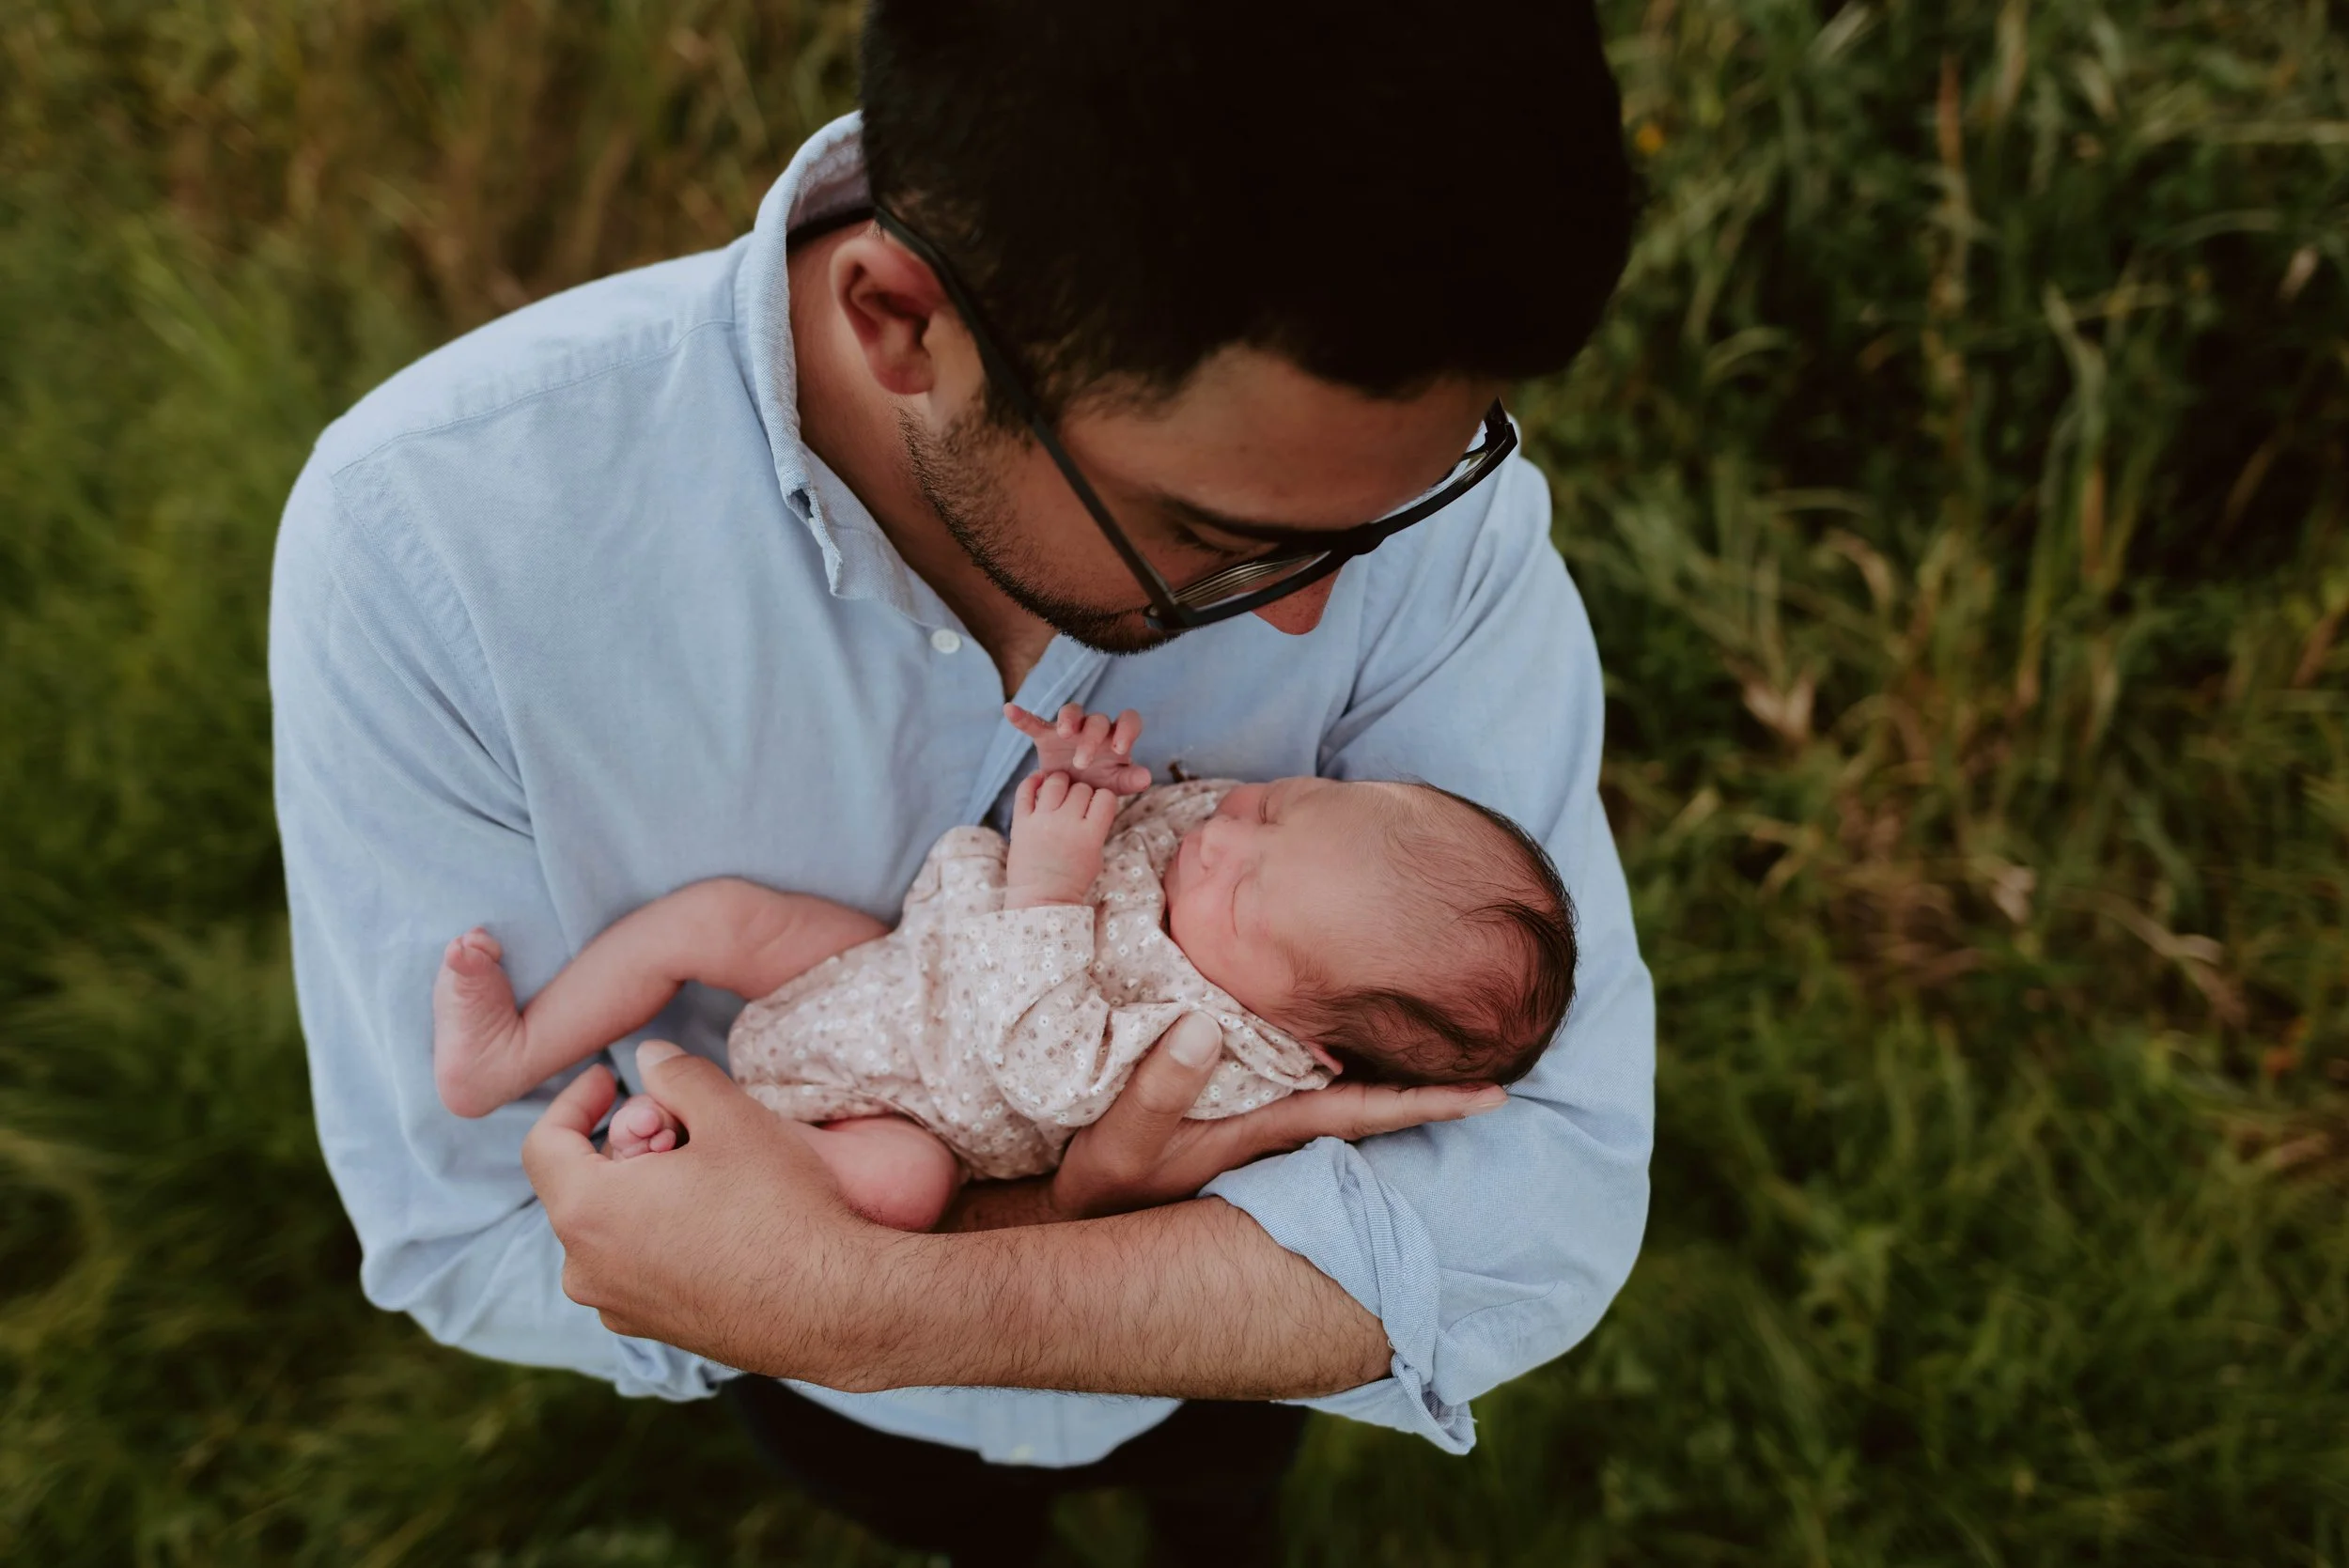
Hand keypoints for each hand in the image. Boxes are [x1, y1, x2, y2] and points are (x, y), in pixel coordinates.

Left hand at [520, 1043, 880, 1372]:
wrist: (834, 1305)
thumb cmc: (779, 1208)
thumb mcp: (731, 1117)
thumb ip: (678, 1075)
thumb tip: (649, 1057)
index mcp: (587, 1213)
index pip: (543, 1144)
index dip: (574, 1101)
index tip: (610, 1080)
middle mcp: (588, 1269)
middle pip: (583, 1185)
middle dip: (627, 1144)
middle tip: (684, 1124)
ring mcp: (620, 1307)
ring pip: (612, 1228)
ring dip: (645, 1190)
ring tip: (709, 1172)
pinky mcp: (658, 1329)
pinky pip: (638, 1266)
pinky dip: (661, 1232)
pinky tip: (721, 1218)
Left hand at [1004, 770, 1120, 907]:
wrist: (1041, 899)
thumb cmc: (1072, 880)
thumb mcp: (1095, 855)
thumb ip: (1096, 827)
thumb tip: (1092, 800)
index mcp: (1090, 835)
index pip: (1105, 797)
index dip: (1104, 798)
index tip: (1098, 804)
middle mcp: (1066, 824)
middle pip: (1082, 788)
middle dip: (1083, 793)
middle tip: (1077, 803)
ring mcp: (1041, 821)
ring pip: (1056, 782)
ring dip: (1061, 782)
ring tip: (1060, 790)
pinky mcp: (1020, 823)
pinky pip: (1025, 791)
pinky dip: (1032, 781)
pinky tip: (1039, 781)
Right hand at [1005, 702, 1150, 794]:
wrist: (1071, 797)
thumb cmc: (1098, 787)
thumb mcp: (1114, 787)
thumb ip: (1129, 780)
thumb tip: (1146, 777)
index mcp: (1116, 738)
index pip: (1128, 721)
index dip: (1127, 730)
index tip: (1121, 749)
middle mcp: (1094, 728)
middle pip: (1096, 721)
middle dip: (1091, 740)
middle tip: (1082, 763)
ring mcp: (1070, 730)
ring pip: (1070, 712)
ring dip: (1068, 719)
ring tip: (1064, 733)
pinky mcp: (1047, 736)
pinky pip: (1035, 722)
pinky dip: (1022, 716)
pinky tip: (1009, 710)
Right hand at [1049, 1013, 1509, 1220]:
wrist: (1077, 1223)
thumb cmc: (1101, 1191)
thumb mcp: (1118, 1145)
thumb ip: (1158, 1089)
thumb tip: (1206, 1023)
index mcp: (1269, 1131)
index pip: (1367, 1112)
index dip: (1433, 1103)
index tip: (1501, 1094)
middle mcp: (1279, 1126)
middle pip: (1374, 1094)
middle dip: (1434, 1072)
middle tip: (1505, 1029)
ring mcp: (1260, 1119)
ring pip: (1345, 1083)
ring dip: (1393, 1056)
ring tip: (1451, 1012)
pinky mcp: (1233, 1106)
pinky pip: (1305, 1073)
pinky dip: (1338, 1048)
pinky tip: (1350, 1018)